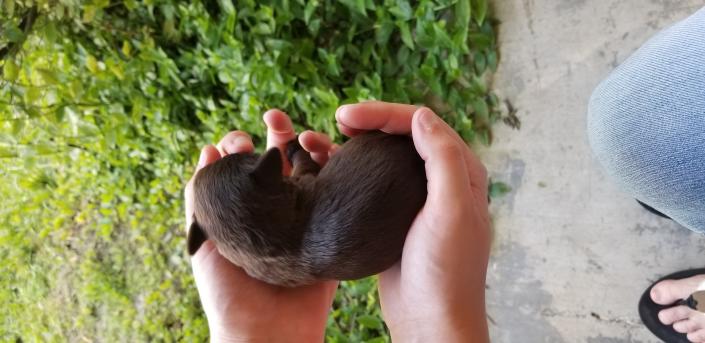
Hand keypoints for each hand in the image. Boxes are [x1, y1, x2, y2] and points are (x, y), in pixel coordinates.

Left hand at [184, 109, 338, 341]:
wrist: (267, 333)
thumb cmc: (228, 292)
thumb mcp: (202, 240)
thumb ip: (200, 197)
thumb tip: (209, 149)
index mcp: (247, 212)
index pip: (247, 169)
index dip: (243, 148)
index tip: (241, 140)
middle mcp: (277, 212)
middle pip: (281, 162)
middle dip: (277, 135)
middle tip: (274, 116)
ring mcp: (306, 220)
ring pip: (311, 171)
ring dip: (307, 146)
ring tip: (303, 133)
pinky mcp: (330, 231)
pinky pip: (336, 193)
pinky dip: (334, 168)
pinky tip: (328, 153)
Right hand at [336, 101, 490, 341]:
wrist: (430, 320)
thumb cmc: (446, 271)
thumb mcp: (451, 211)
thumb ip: (443, 159)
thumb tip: (420, 116)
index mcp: (462, 172)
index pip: (423, 125)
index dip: (385, 114)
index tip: (347, 117)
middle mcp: (442, 180)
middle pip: (404, 135)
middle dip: (372, 120)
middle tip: (339, 120)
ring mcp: (417, 198)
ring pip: (388, 157)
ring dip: (362, 143)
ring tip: (332, 139)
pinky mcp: (395, 216)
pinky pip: (374, 183)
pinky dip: (354, 170)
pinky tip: (333, 168)